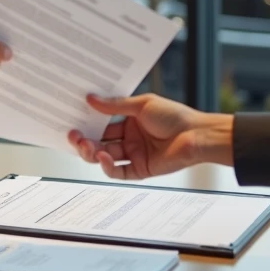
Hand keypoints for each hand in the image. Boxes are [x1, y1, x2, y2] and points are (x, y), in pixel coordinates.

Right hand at [69, 93, 233, 179]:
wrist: (196, 136)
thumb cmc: (175, 116)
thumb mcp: (141, 105)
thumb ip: (115, 105)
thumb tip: (91, 99)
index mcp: (129, 121)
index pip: (102, 123)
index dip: (87, 122)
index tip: (73, 118)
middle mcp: (130, 138)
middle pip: (100, 141)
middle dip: (84, 139)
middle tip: (73, 135)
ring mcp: (134, 154)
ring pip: (105, 156)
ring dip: (92, 152)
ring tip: (86, 145)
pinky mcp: (140, 169)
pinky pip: (118, 171)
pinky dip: (107, 166)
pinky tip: (103, 157)